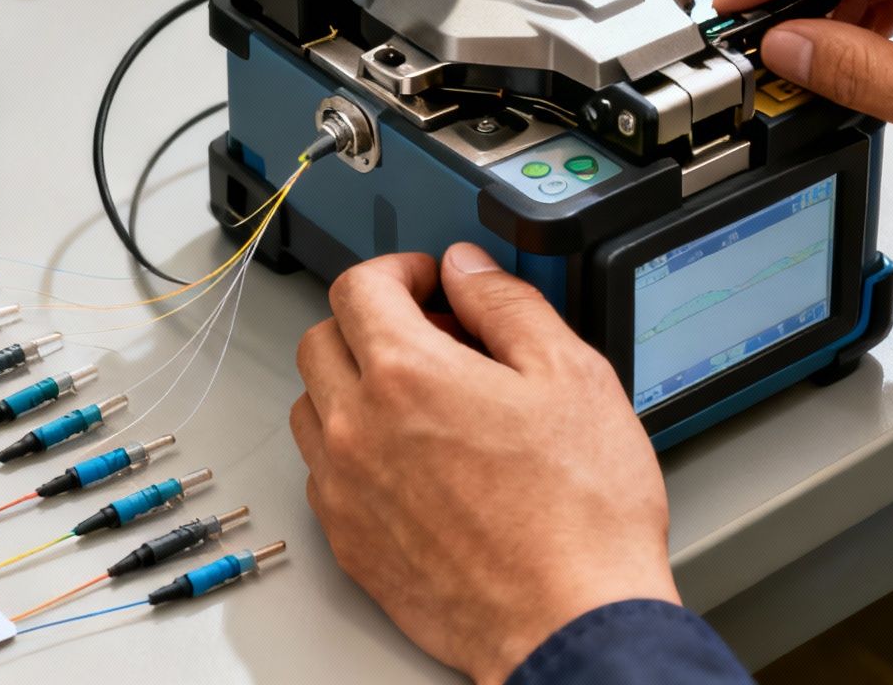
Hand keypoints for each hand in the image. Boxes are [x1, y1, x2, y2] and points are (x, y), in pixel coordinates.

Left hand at [291, 245, 677, 683]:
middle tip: (430, 337)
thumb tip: (468, 270)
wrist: (569, 621)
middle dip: (370, 323)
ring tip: (419, 400)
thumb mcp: (571, 374)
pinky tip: (413, 462)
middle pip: (321, 340)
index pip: (358, 286)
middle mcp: (357, 429)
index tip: (428, 282)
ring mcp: (345, 490)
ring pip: (313, 408)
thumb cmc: (579, 515)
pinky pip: (324, 475)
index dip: (398, 270)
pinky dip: (354, 451)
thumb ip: (507, 304)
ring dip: (353, 386)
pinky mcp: (349, 543)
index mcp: (407, 375)